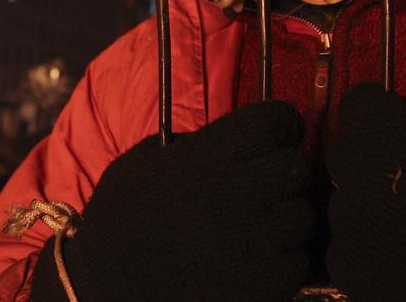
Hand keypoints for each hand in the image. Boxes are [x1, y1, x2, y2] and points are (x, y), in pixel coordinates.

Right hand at [47, 101, 312, 300]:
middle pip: (295, 166)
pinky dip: (286, 262)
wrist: (101, 292)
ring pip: (303, 215)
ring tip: (262, 227)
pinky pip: (299, 262)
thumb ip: (194, 144)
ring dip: (288, 219)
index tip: (275, 135)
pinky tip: (259, 261)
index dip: (281, 123)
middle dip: (285, 171)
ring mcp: (245, 244)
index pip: (274, 120)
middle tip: (267, 185)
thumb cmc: (118, 225)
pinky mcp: (256, 288)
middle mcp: (228, 196)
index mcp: (202, 160)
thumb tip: (239, 134)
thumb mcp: (143, 164)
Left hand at [325, 83, 405, 300]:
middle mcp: (356, 172)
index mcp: (390, 130)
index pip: (360, 103)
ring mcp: (347, 224)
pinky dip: (374, 252)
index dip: (382, 113)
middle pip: (348, 153)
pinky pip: (351, 248)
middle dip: (374, 160)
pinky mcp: (348, 270)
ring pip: (348, 203)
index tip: (405, 126)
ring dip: (375, 207)